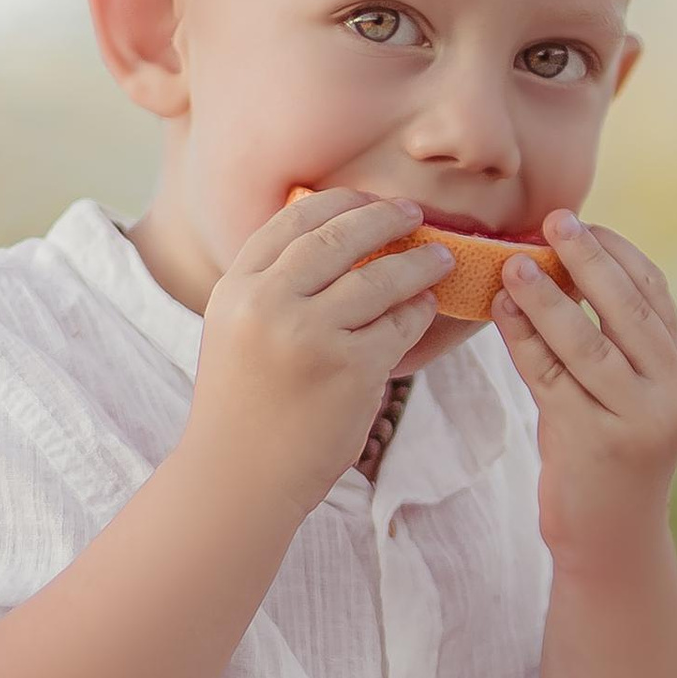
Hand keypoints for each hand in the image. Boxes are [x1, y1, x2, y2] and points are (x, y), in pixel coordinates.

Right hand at [186, 190, 451, 519]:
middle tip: (414, 214)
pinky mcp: (350, 369)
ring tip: (440, 258)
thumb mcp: (236, 332)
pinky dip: (418, 312)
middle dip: (383, 218)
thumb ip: (271, 287)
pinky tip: (427, 308)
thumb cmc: (245, 407)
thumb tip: (332, 237)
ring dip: (417, 263)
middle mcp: (267, 304)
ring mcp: (309, 336)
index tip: (368, 198)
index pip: (292, 220)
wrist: (240, 478)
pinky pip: (399, 325)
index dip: (338, 201)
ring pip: (379, 278)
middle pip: (338, 237)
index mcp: (237, 288)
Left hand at [492, 212, 676, 563]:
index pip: (655, 296)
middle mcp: (669, 393)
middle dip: (588, 259)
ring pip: (586, 343)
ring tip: (512, 263)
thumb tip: (566, 270)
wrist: (611, 544)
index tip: (583, 222)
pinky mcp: (592, 442)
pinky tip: (501, 312)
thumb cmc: (605, 460)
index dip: (618, 253)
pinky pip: (550, 377)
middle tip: (554, 220)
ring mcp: (634, 420)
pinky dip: (523, 339)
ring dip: (547, 297)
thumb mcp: (624, 399)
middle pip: (626, 310)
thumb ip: (613, 346)